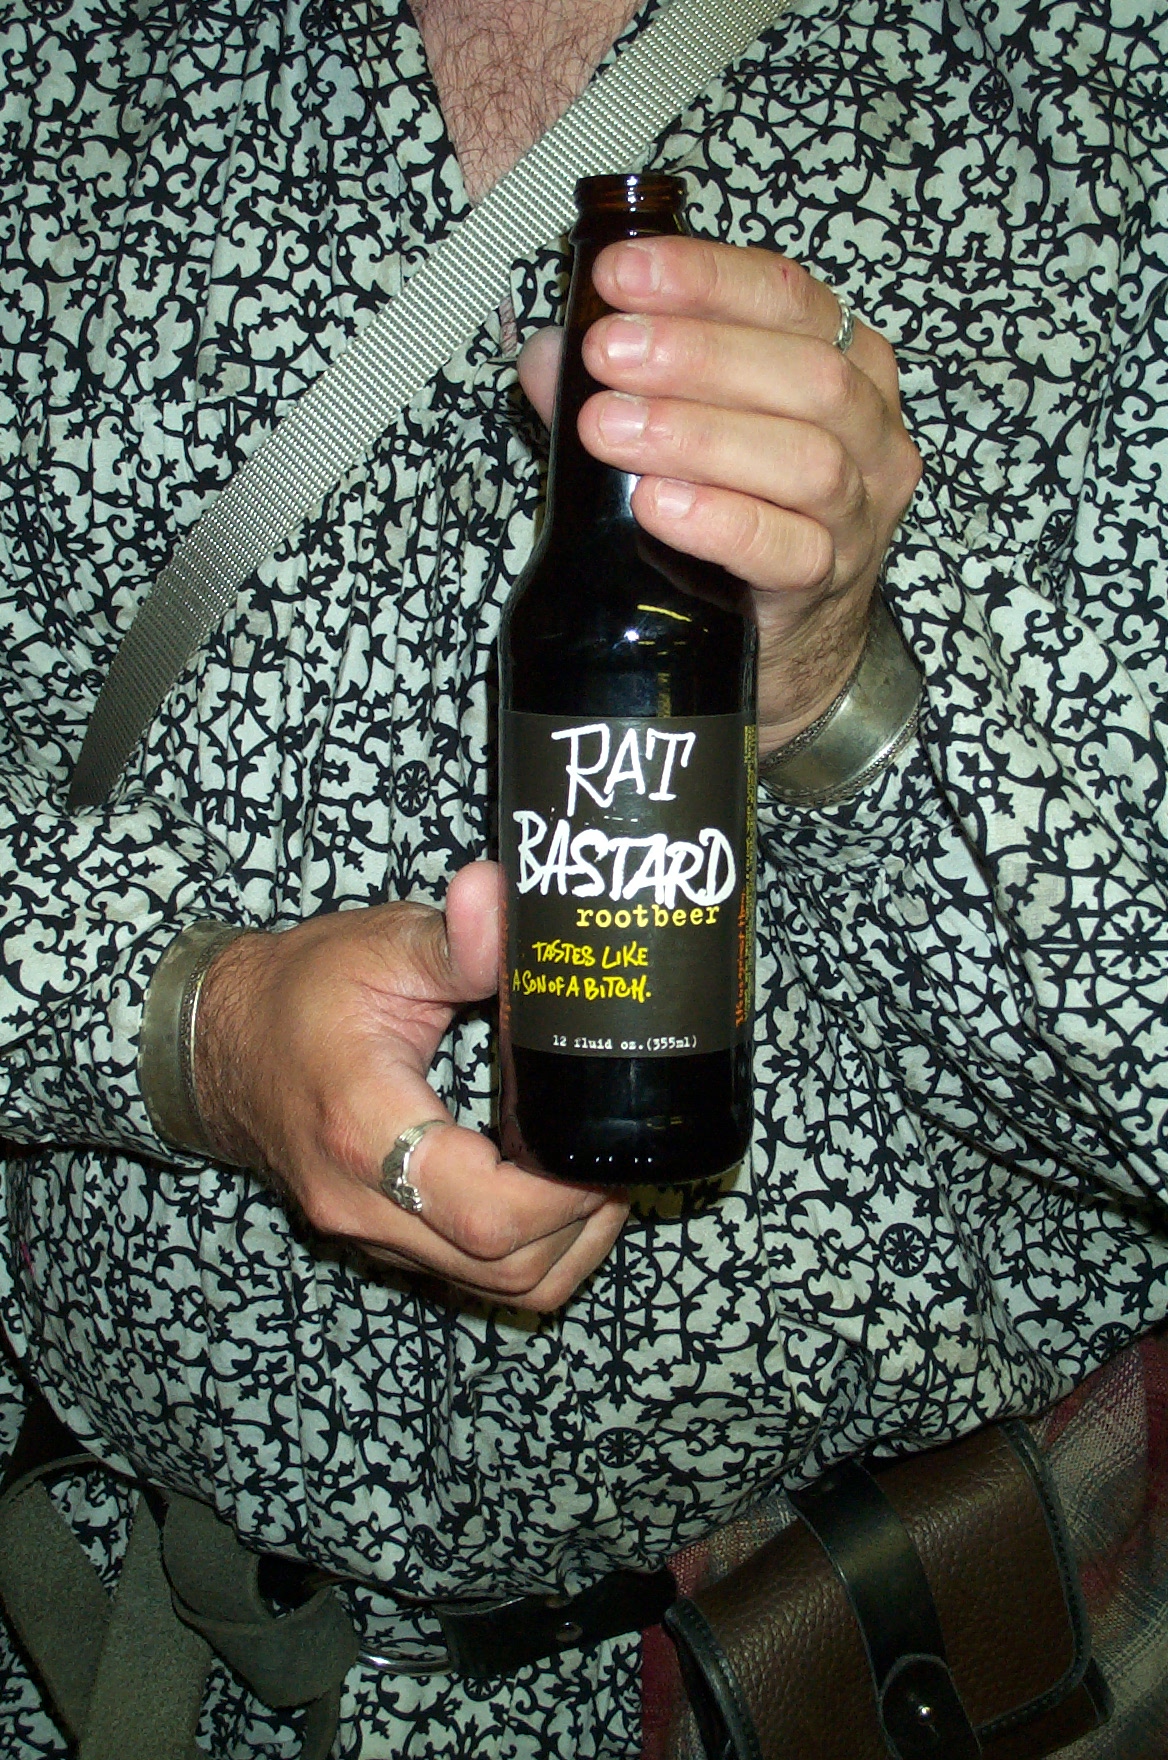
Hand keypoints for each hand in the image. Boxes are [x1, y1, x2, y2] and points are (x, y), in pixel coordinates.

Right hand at [193, 862, 627, 1311]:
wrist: (223, 1043)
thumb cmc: (300, 992)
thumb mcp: (377, 948)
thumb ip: (450, 940)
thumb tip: (503, 898)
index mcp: (365, 1131)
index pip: (486, 1212)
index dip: (566, 1192)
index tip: (603, 1139)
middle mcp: (365, 1203)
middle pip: (506, 1268)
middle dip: (582, 1220)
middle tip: (615, 1152)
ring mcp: (371, 1235)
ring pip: (498, 1288)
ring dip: (565, 1245)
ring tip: (592, 1173)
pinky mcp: (383, 1241)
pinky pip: (474, 1275)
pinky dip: (529, 1248)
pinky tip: (550, 1188)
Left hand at [518, 238, 921, 752]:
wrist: (782, 632)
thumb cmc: (736, 504)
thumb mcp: (684, 428)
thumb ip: (622, 386)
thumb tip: (547, 357)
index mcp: (843, 360)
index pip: (786, 295)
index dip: (704, 276)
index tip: (618, 275)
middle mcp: (866, 430)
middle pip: (806, 373)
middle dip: (696, 354)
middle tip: (606, 354)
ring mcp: (857, 512)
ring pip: (805, 460)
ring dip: (699, 436)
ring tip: (611, 430)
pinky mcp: (828, 583)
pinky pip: (788, 550)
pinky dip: (719, 522)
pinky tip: (656, 505)